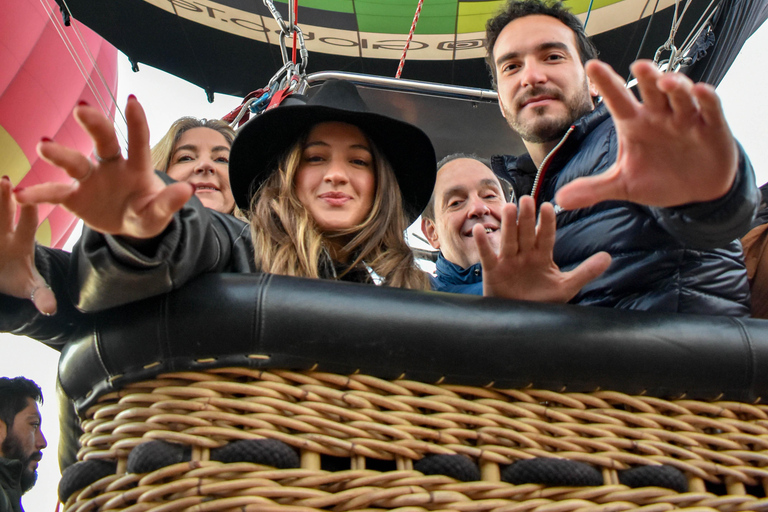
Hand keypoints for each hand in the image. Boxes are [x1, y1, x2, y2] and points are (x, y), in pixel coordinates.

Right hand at [0, 177, 56, 314]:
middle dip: (2, 198)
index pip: (28, 225)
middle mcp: (5, 232)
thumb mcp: (29, 288)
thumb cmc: (17, 278)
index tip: (29, 204)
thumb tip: (49, 309)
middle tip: (3, 181)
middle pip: (4, 213)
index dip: (29, 214)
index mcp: (23, 243)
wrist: (2, 275)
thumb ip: (40, 295)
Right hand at [16, 96, 193, 238]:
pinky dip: (39, 194)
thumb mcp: (159, 213)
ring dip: (60, 153)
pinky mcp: (74, 196)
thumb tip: (188, 189)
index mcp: (137, 167)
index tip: (132, 100)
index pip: (138, 141)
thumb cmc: (147, 212)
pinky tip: (21, 193)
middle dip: (94, 124)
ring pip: (75, 162)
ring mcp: (90, 179)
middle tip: (82, 109)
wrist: (128, 225)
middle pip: (103, 141)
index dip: (136, 122)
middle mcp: (111, 166)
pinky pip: (55, 193)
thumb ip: (169, 202)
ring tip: (43, 145)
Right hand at [475, 196, 610, 301]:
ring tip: (508, 207)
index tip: (547, 207)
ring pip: (508, 240)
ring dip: (508, 225)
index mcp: (542, 255)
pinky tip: (479, 229)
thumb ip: (585, 271)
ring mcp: (508, 261)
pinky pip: (488, 256)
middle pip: (525, 233)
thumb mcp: (566, 287)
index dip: (546, 223)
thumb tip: (607, 257)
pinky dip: (482, 243)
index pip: (546, 236)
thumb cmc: (541, 301)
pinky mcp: (493, 271)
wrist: (520, 320)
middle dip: (526, 217)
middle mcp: (524, 254)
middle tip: (526, 200)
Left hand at [555, 60, 737, 209]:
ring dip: (675, 85)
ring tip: (665, 81)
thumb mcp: (623, 186)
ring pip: (680, 95)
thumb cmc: (658, 179)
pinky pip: (711, 109)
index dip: (606, 83)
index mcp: (634, 124)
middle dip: (647, 77)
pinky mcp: (712, 127)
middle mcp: (659, 115)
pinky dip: (707, 99)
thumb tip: (559, 200)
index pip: (617, 99)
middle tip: (638, 67)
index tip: (592, 65)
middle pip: (651, 90)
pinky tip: (700, 91)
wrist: (696, 192)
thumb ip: (593, 189)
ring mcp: (686, 119)